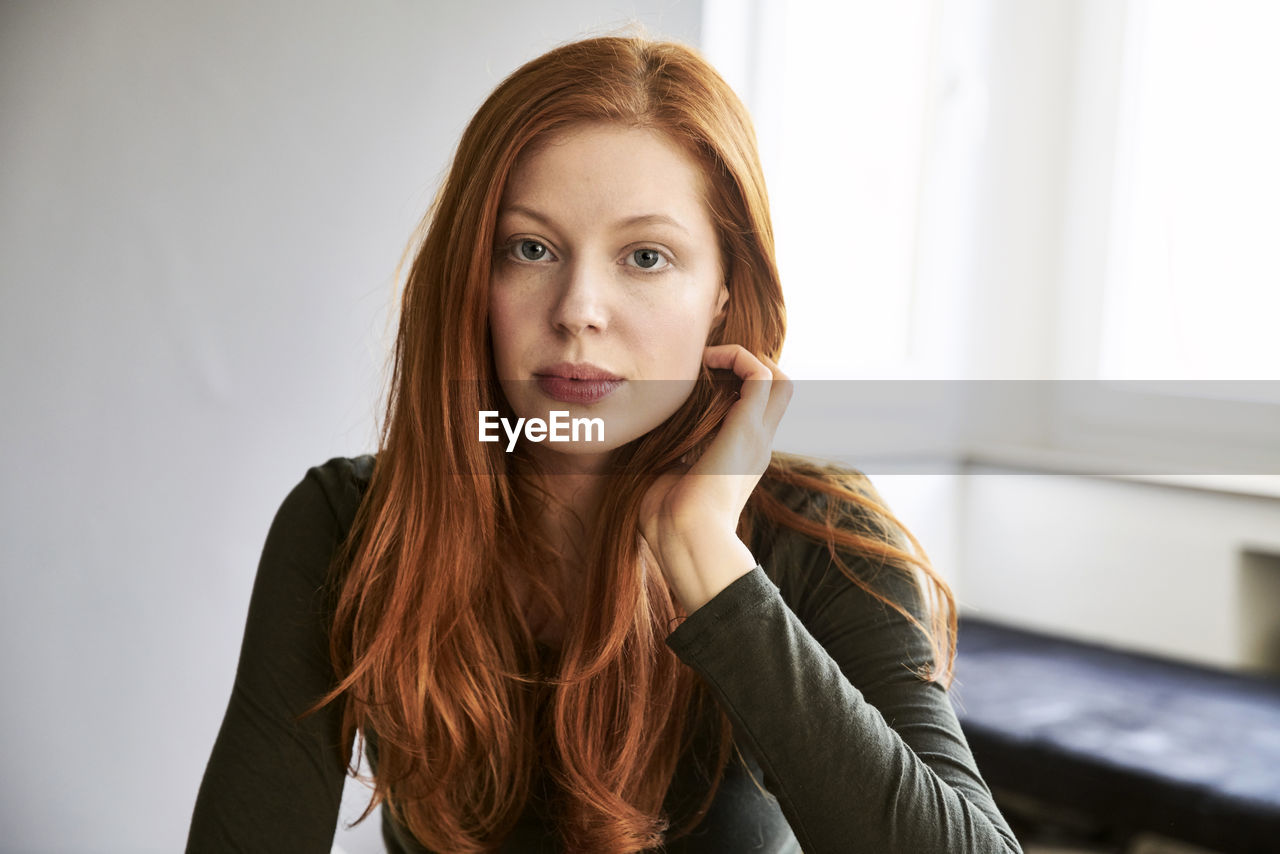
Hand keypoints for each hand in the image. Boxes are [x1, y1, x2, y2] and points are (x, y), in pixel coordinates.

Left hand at [639, 346, 792, 612]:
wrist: (685, 537)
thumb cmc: (667, 522)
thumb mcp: (668, 477)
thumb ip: (667, 455)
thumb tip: (644, 438)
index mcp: (740, 459)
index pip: (756, 412)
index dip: (736, 386)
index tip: (699, 380)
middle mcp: (755, 445)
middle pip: (778, 393)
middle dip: (749, 368)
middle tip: (710, 366)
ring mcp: (756, 436)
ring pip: (779, 379)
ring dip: (746, 359)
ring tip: (710, 360)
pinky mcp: (748, 428)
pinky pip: (761, 375)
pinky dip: (738, 358)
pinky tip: (708, 363)